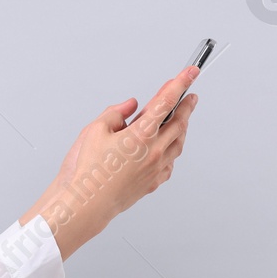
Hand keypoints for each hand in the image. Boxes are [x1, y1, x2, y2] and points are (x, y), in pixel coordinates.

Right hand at [23, 66, 199, 257]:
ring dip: (181, 127)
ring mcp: (156, 169)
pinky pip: (171, 162)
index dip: (180, 83)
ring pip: (178, 143)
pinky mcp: (153, 183)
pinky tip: (167, 146)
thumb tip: (131, 106)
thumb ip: (116, 113)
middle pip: (179, 122)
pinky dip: (172, 149)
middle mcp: (153, 152)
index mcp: (140, 135)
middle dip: (186, 105)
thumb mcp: (94, 130)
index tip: (191, 72)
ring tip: (180, 118)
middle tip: (189, 95)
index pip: (166, 101)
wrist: (85, 205)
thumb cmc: (86, 171)